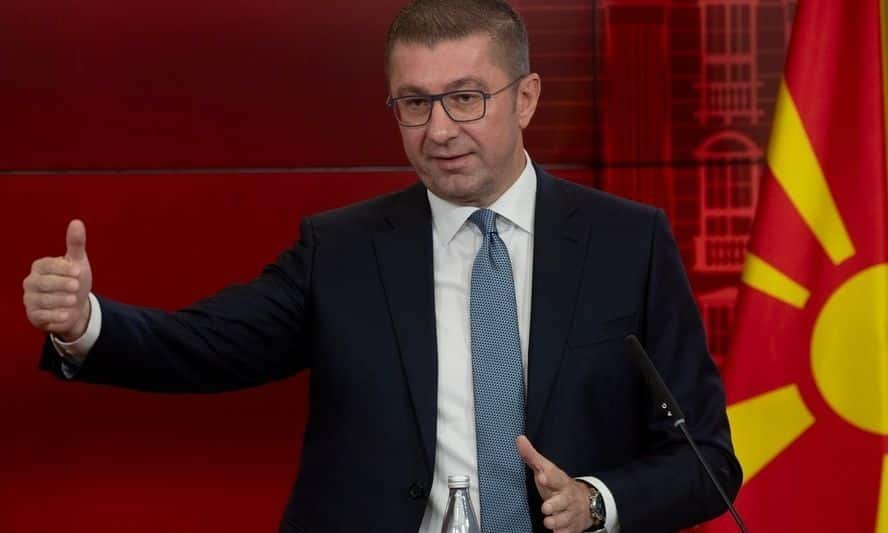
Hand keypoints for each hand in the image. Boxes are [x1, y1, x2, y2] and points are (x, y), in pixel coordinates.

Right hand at [23, 219, 92, 340]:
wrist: (77, 307)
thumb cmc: (75, 281)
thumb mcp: (78, 262)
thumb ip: (76, 244)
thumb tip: (77, 222)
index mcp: (40, 267)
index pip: (46, 265)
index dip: (62, 269)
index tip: (78, 271)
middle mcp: (31, 283)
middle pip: (42, 283)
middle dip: (61, 284)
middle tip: (77, 286)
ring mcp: (30, 300)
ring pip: (43, 300)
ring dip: (61, 301)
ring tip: (74, 300)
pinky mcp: (34, 316)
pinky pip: (42, 316)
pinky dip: (56, 316)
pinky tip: (66, 315)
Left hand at [517, 435, 594, 532]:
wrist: (585, 502)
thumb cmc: (557, 485)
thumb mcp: (546, 470)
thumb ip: (532, 456)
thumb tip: (519, 439)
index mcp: (560, 481)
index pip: (555, 478)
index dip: (549, 478)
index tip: (542, 477)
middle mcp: (567, 497)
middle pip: (563, 500)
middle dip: (555, 504)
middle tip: (545, 507)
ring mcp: (570, 513)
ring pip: (565, 518)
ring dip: (557, 521)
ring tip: (548, 522)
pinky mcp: (571, 527)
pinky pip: (569, 532)